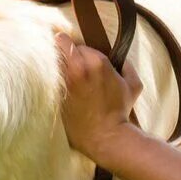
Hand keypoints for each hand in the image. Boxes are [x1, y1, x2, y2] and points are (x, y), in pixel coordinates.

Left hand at [55, 33, 141, 158]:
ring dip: (53, 62)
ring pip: (51, 59)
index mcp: (97, 62)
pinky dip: (47, 76)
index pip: (78, 43)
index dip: (77, 49)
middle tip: (64, 59)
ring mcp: (64, 80)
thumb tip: (118, 58)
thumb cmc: (120, 111)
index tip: (77, 55)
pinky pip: (46, 77)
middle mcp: (78, 68)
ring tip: (53, 67)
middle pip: (61, 46)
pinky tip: (48, 80)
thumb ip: (127, 65)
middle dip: (63, 52)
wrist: (105, 135)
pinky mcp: (55, 93)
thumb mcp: (134, 85)